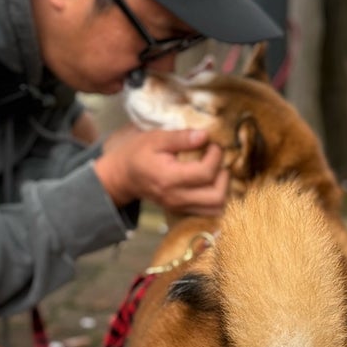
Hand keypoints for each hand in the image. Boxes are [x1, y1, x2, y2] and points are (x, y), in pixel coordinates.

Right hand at [94, 125, 228, 215]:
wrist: (123, 177)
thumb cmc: (137, 154)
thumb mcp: (155, 139)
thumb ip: (180, 138)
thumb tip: (205, 135)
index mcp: (169, 178)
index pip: (205, 173)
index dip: (216, 156)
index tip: (213, 144)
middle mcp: (176, 198)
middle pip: (216, 196)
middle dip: (224, 176)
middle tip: (218, 160)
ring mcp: (179, 207)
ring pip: (215, 208)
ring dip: (223, 189)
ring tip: (216, 171)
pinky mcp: (181, 210)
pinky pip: (208, 211)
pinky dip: (215, 197)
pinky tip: (210, 181)